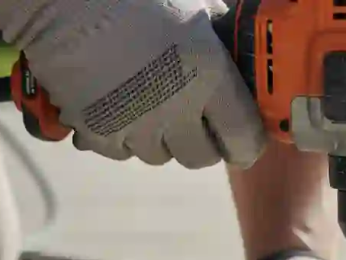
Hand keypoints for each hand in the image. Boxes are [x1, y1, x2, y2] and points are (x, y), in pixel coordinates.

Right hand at [0, 0, 265, 168]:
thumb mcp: (194, 7)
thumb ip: (220, 40)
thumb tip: (239, 58)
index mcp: (208, 75)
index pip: (244, 138)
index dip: (247, 143)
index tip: (243, 141)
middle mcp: (176, 109)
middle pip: (202, 157)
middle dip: (202, 142)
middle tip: (195, 121)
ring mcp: (135, 125)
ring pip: (161, 155)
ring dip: (161, 138)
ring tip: (150, 103)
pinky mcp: (99, 133)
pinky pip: (121, 151)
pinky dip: (122, 136)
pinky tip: (119, 103)